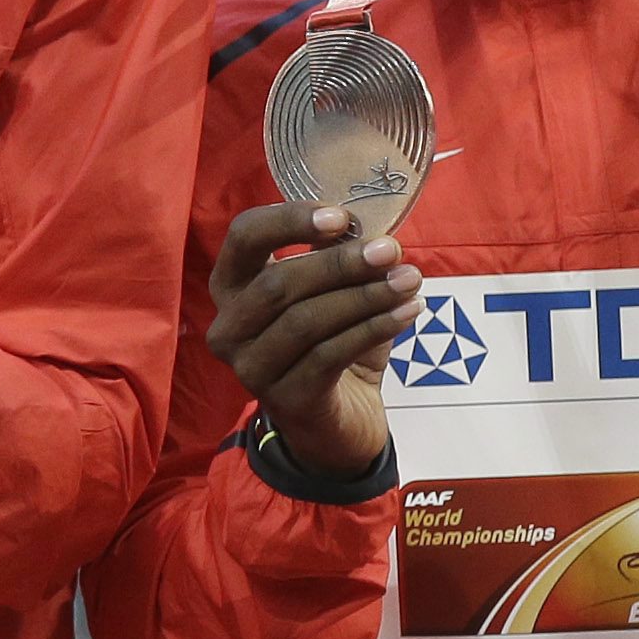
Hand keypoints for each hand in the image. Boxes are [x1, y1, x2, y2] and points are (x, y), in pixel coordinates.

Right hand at [210, 200, 417, 483]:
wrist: (338, 421)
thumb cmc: (331, 343)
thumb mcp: (334, 292)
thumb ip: (340, 259)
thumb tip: (373, 234)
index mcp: (232, 287)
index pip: (243, 237)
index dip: (289, 221)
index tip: (342, 217)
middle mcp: (228, 327)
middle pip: (277, 283)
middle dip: (339, 264)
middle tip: (390, 251)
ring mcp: (251, 368)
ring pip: (304, 321)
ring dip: (364, 296)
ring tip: (409, 281)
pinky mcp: (285, 399)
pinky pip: (329, 355)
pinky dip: (374, 328)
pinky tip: (408, 311)